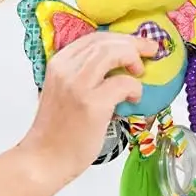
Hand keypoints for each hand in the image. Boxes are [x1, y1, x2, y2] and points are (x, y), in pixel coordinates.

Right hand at [21, 32, 157, 181]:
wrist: (44, 158)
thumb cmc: (57, 130)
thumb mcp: (63, 90)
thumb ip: (82, 74)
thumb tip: (115, 65)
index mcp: (59, 63)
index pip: (94, 38)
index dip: (119, 37)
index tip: (136, 44)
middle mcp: (67, 69)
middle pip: (106, 42)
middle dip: (133, 43)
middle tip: (151, 50)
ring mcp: (79, 85)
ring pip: (114, 53)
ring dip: (133, 59)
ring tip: (140, 72)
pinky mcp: (93, 104)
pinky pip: (123, 83)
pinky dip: (135, 87)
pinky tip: (134, 97)